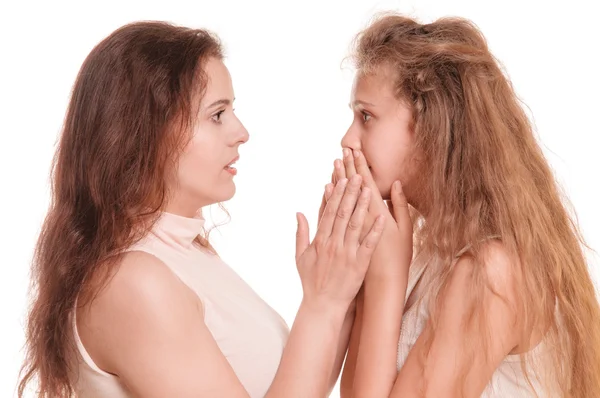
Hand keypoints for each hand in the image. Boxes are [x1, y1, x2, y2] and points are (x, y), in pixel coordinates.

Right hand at [296, 176, 384, 310]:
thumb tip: (299, 213)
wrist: (322, 305)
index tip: (340, 180)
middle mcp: (333, 244)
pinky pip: (369, 244)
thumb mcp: (300, 257)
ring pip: (355, 225)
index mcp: (319, 241)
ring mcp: (346, 254)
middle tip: (357, 176)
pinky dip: (375, 230)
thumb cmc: (311, 281)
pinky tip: (382, 216)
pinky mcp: (359, 264)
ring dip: (363, 206)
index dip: (335, 195)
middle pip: (343, 214)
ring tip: (369, 190)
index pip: (328, 212)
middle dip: (350, 194)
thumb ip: (301, 233)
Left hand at [335, 148, 412, 279]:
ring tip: (333, 166)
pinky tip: (328, 191)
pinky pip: (334, 218)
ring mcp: (349, 228)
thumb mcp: (405, 229)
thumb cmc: (398, 255)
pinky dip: (330, 202)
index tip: (354, 151)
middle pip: (350, 189)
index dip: (359, 167)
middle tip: (341, 153)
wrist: (383, 281)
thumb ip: (399, 205)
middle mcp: (359, 218)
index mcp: (375, 213)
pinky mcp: (344, 237)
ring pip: (340, 200)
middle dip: (346, 169)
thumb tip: (396, 183)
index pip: (365, 184)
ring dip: (337, 182)